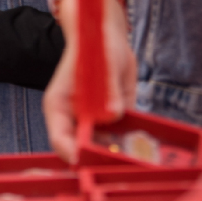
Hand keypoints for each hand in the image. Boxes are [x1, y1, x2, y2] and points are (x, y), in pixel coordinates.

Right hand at [45, 0, 136, 163]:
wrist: (108, 39)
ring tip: (134, 153)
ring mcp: (93, 123)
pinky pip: (120, 138)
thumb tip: (114, 114)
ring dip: (118, 153)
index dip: (73, 154)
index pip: (60, 139)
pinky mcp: (112, 122)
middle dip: (99, 159)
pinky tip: (142, 142)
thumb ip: (108, 90)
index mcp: (59, 107)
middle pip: (81, 151)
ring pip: (102, 150)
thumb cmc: (95, 47)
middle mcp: (74, 119)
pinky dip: (130, 143)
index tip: (90, 161)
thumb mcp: (104, 64)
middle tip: (118, 160)